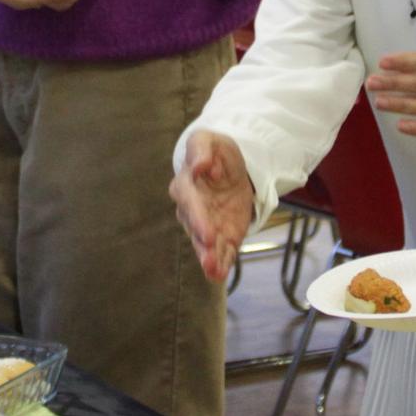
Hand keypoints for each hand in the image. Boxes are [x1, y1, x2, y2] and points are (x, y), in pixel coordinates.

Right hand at [169, 131, 254, 282]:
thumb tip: (199, 165)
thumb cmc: (215, 152)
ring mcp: (205, 225)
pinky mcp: (221, 235)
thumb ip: (202, 150)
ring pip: (204, 245)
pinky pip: (220, 251)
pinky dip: (221, 264)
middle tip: (210, 258)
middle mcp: (191, 210)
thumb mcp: (209, 141)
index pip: (189, 202)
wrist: (229, 168)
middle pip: (195, 228)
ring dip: (209, 258)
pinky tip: (221, 274)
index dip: (198, 218)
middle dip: (203, 244)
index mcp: (186, 185)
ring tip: (214, 271)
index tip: (208, 233)